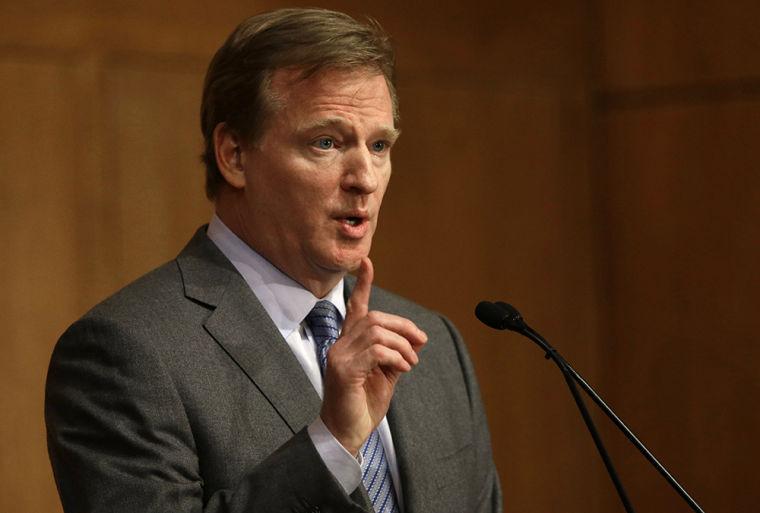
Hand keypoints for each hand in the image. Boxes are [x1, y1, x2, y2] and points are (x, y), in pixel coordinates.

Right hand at [319, 257, 427, 455]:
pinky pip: (376, 351)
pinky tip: (403, 368)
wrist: (347, 434)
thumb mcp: (385, 376)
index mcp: (349, 344)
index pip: (355, 308)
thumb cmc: (363, 406)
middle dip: (403, 326)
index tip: (367, 262)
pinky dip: (396, 356)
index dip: (364, 285)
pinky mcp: (343, 370)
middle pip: (374, 318)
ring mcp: (339, 356)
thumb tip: (413, 342)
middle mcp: (341, 345)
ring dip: (402, 344)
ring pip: (376, 331)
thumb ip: (395, 355)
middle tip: (420, 343)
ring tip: (411, 362)